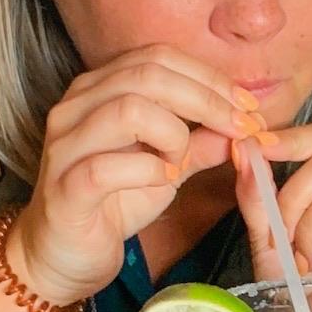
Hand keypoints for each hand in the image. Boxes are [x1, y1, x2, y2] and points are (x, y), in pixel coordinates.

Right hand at [10, 47, 246, 306]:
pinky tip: (163, 181)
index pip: (159, 58)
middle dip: (206, 100)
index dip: (210, 78)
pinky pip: (109, 166)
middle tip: (239, 129)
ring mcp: (65, 144)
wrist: (64, 254)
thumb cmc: (113, 202)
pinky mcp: (64, 187)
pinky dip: (149, 171)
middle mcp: (76, 106)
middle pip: (148, 74)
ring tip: (181, 163)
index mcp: (100, 88)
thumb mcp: (169, 166)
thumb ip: (202, 142)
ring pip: (129, 109)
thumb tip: (246, 125)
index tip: (248, 108)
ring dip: (174, 135)